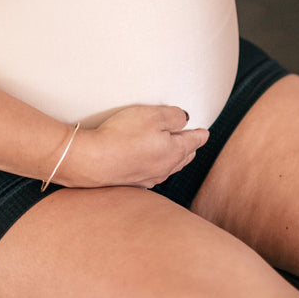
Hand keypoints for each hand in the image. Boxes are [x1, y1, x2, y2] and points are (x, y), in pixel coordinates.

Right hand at [56, 105, 208, 188]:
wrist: (93, 160)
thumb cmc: (123, 135)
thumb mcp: (153, 115)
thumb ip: (174, 116)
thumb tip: (186, 119)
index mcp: (174, 151)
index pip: (193, 141)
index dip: (200, 135)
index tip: (205, 132)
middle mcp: (165, 168)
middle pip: (183, 157)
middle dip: (190, 148)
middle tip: (193, 142)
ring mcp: (148, 177)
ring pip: (169, 167)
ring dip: (175, 158)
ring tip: (177, 153)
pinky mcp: (132, 181)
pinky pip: (153, 173)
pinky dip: (158, 166)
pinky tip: (152, 166)